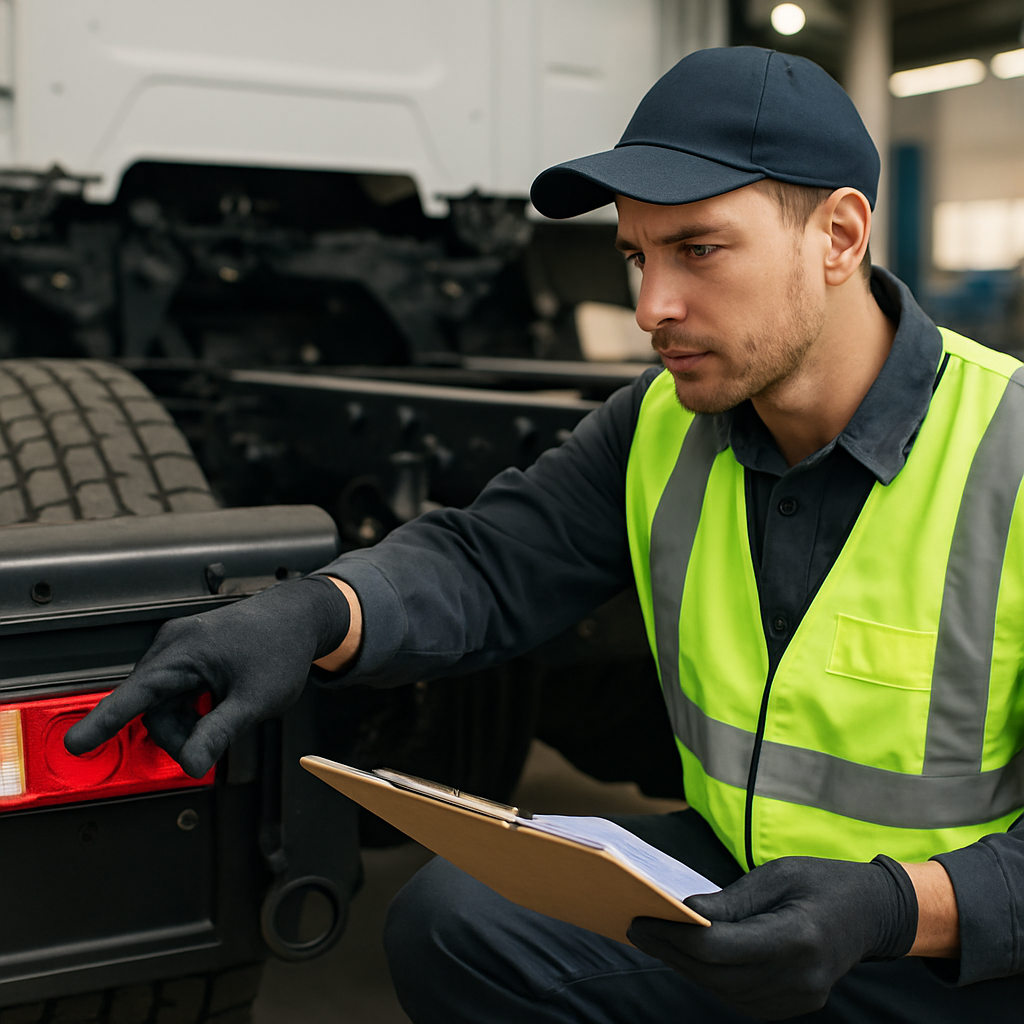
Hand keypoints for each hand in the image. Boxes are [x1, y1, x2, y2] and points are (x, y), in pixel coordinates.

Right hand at [64, 575, 350, 777]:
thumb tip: (193, 764)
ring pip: (163, 702)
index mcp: (186, 651)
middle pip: (153, 708)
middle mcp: (174, 644)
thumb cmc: (281, 646)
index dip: (104, 722)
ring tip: (224, 718)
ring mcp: (178, 646)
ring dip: (186, 722)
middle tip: (212, 746)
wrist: (299, 616)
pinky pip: (174, 691)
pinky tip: (217, 706)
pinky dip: (191, 707)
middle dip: (177, 735)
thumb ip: (220, 731)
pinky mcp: (186, 652)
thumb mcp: (255, 699)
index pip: (136, 694)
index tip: (76, 744)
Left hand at [628, 854, 917, 1019]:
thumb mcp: (777, 873)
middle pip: (718, 975)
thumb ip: (732, 898)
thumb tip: (686, 911)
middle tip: (636, 929)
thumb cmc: (822, 881)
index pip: (721, 948)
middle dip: (672, 952)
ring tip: (655, 941)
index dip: (675, 937)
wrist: (872, 912)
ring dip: (686, 968)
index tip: (641, 919)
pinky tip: (688, 956)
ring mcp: (800, 999)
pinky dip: (710, 978)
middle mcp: (800, 978)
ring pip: (726, 993)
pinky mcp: (795, 1005)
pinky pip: (741, 998)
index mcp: (797, 938)